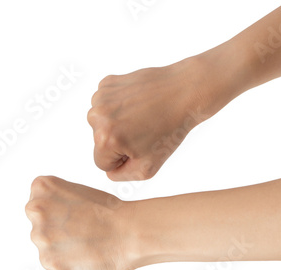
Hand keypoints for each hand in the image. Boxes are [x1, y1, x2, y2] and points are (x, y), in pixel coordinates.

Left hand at [25, 176, 134, 269]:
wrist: (129, 232)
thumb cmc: (110, 212)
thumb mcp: (77, 190)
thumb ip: (53, 200)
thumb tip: (46, 217)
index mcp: (41, 187)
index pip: (39, 202)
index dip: (59, 209)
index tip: (75, 212)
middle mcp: (35, 210)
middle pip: (39, 224)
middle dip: (57, 228)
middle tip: (83, 228)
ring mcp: (40, 236)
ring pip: (46, 244)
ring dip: (61, 246)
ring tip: (85, 241)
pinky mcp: (48, 260)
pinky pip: (52, 263)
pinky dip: (66, 261)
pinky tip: (84, 253)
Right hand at [88, 57, 216, 180]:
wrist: (183, 93)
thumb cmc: (170, 130)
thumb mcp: (149, 167)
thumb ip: (122, 176)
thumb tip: (110, 170)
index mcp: (105, 139)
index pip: (102, 163)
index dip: (123, 160)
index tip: (140, 147)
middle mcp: (97, 117)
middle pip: (100, 142)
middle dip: (119, 141)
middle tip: (144, 131)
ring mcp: (101, 97)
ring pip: (102, 123)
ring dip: (119, 123)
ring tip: (142, 117)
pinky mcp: (107, 83)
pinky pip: (106, 105)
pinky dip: (120, 106)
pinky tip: (138, 104)